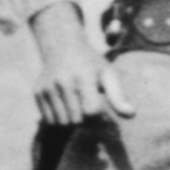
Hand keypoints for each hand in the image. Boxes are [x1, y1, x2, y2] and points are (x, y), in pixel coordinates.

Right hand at [27, 4, 127, 126]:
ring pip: (61, 123)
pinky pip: (49, 119)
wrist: (61, 46)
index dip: (100, 118)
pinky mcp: (37, 93)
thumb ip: (119, 96)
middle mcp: (62, 82)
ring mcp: (47, 88)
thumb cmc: (91, 63)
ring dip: (73, 122)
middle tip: (91, 112)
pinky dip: (59, 119)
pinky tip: (66, 108)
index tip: (103, 113)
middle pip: (77, 120)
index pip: (91, 111)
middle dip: (87, 122)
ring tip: (79, 111)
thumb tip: (131, 114)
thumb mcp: (108, 74)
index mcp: (83, 76)